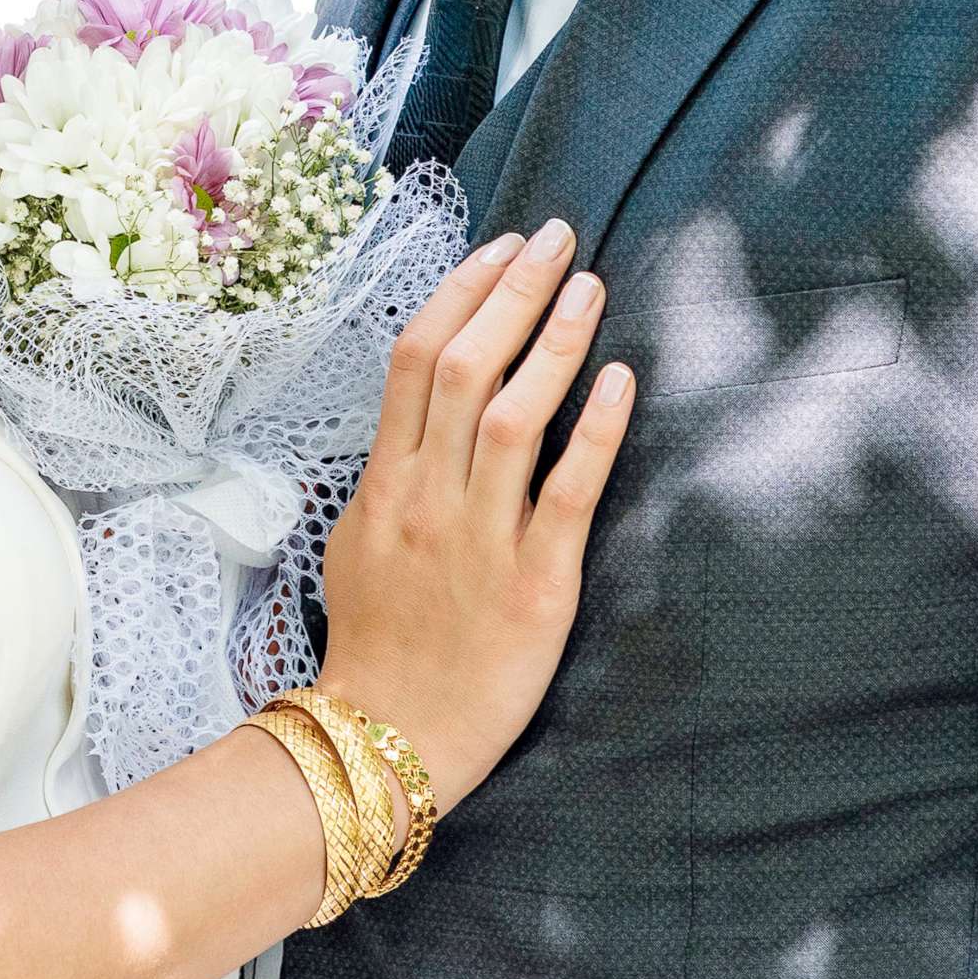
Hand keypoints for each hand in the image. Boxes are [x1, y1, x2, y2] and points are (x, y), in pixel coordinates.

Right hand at [317, 218, 634, 814]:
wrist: (388, 740)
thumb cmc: (377, 643)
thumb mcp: (355, 543)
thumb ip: (389, 474)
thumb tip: (418, 416)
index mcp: (384, 483)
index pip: (417, 360)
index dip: (461, 291)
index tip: (503, 247)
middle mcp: (429, 498)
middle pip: (468, 366)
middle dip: (516, 291)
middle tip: (559, 238)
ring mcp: (480, 540)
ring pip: (518, 414)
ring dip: (557, 340)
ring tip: (591, 288)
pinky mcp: (536, 585)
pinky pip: (569, 492)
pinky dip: (598, 430)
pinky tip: (622, 379)